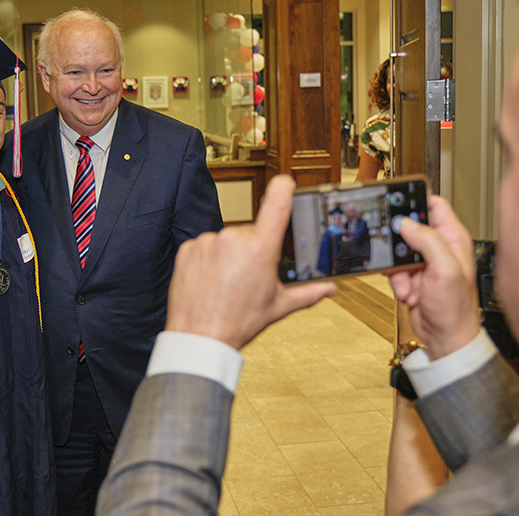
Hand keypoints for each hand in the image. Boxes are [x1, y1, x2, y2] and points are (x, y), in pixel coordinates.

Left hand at [166, 175, 335, 348]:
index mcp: (261, 249)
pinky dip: (209, 259)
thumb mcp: (279, 306)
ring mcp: (209, 242)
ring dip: (229, 255)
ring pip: (227, 240)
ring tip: (227, 283)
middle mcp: (234, 239)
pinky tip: (211, 280)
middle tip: (248, 278)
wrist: (200, 337)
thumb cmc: (239, 323)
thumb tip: (329, 290)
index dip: (284, 187)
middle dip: (253, 249)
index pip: (277, 202)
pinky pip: (205, 247)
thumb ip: (308, 293)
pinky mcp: (189, 248)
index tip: (286, 183)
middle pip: (252, 232)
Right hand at [388, 195, 480, 358]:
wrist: (445, 337)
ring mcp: (425, 262)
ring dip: (397, 269)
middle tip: (398, 253)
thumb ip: (428, 241)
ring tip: (409, 283)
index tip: (398, 203)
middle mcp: (439, 247)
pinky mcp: (413, 276)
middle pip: (409, 228)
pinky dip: (396, 282)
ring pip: (398, 251)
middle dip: (399, 242)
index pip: (434, 205)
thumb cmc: (456, 309)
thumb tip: (407, 223)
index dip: (415, 201)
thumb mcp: (445, 270)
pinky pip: (395, 270)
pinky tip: (408, 292)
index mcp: (452, 238)